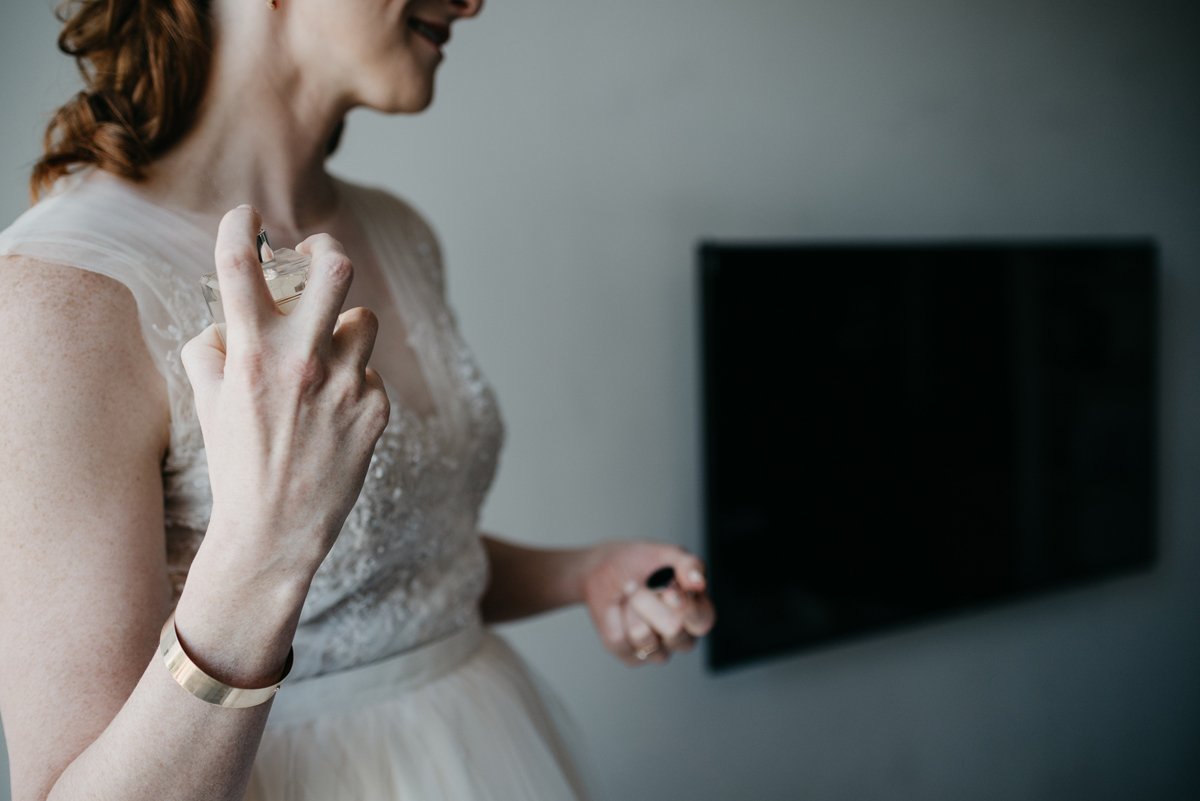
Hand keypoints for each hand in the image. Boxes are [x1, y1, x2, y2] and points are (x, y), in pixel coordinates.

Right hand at [181, 206, 389, 598]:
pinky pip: (371, 372)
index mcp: (253, 354)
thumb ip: (211, 348)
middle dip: (326, 250)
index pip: (242, 266)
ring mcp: (346, 385)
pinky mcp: (376, 410)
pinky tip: (334, 414)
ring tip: (325, 360)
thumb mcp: (207, 401)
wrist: (275, 532)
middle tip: (317, 257)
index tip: (244, 217)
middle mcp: (304, 362)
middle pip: (335, 269)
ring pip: (362, 320)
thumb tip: (228, 319)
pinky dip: (355, 382)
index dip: (239, 225)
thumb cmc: (236, 463)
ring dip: (344, 329)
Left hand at [581, 542, 715, 665]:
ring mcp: (656, 649)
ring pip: (643, 636)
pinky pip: (619, 641)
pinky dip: (613, 617)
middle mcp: (681, 636)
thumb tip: (699, 582)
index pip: (702, 621)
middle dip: (650, 602)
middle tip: (635, 585)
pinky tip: (617, 609)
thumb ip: (689, 565)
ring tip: (628, 593)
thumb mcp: (668, 555)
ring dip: (630, 607)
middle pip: (674, 631)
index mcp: (697, 612)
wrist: (604, 568)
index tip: (668, 591)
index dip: (685, 608)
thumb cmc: (641, 563)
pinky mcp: (630, 656)